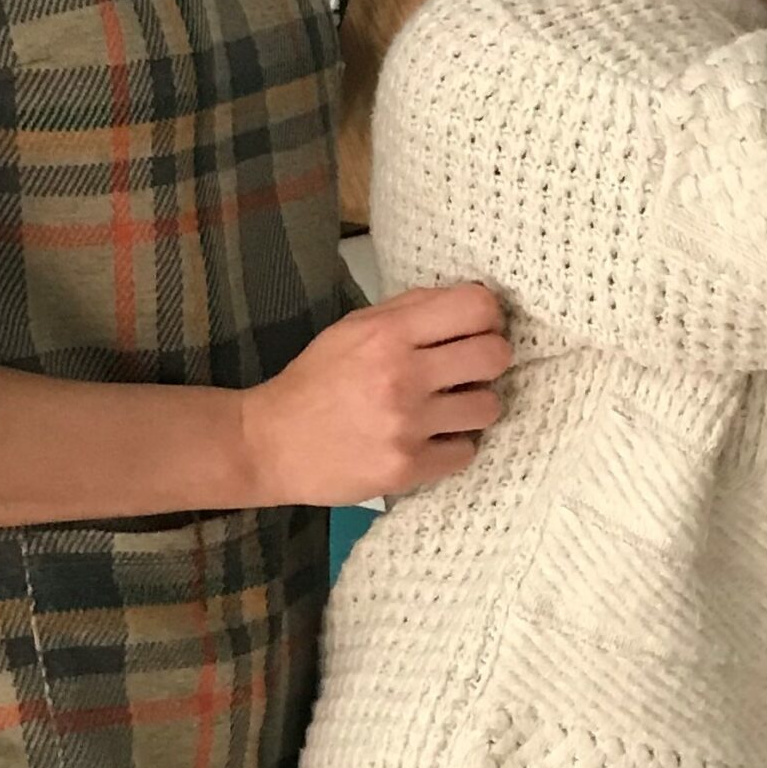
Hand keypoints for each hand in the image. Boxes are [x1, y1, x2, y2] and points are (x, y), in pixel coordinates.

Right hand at [239, 282, 509, 505]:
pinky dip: (452, 446)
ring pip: (489, 407)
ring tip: (446, 408)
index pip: (477, 307)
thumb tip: (473, 300)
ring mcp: (407, 425)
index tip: (478, 328)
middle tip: (468, 370)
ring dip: (473, 407)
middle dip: (489, 360)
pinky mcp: (407, 468)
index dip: (487, 316)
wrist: (271, 443)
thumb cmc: (316, 380)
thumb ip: (410, 310)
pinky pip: (466, 452)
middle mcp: (402, 375)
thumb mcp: (354, 327)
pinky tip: (428, 439)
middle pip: (495, 356)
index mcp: (388, 333)